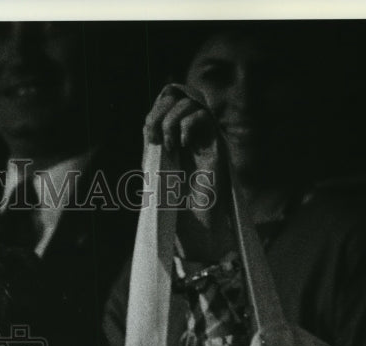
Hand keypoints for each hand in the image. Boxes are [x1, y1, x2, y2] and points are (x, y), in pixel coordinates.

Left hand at [143, 84, 231, 261]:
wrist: (191, 230)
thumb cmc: (171, 209)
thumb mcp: (154, 172)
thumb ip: (153, 147)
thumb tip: (148, 122)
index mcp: (174, 138)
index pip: (167, 102)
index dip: (155, 110)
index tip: (149, 137)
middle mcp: (190, 134)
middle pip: (177, 95)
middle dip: (160, 112)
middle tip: (157, 139)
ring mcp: (204, 139)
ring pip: (190, 102)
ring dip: (173, 121)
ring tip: (171, 147)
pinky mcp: (216, 146)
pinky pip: (203, 117)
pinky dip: (188, 125)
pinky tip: (184, 145)